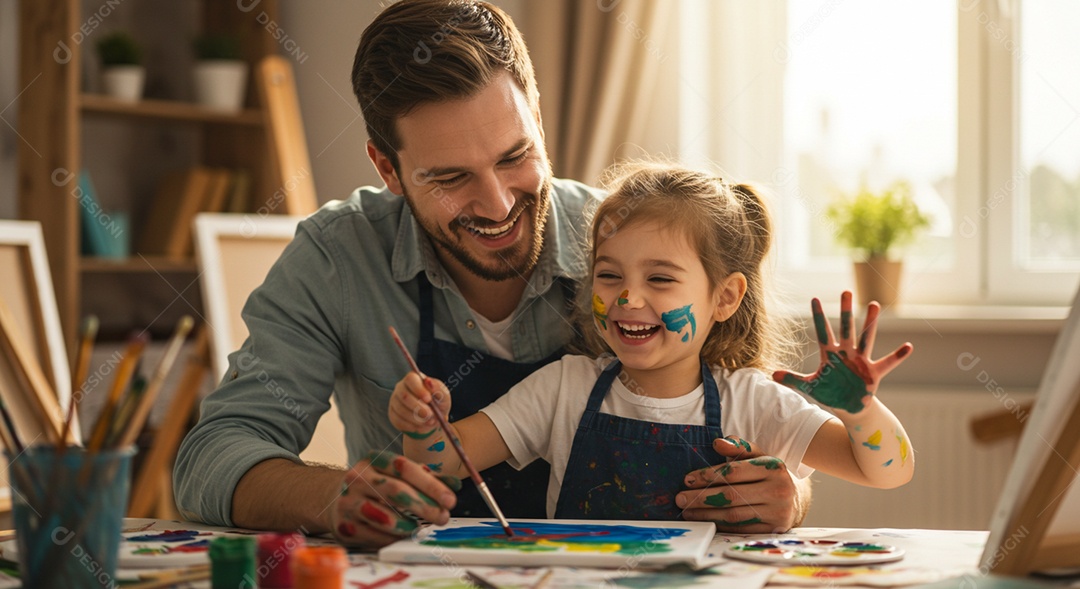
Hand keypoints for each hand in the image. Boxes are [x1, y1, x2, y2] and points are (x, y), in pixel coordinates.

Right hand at [330, 450, 459, 546]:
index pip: (405, 468)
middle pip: (396, 492)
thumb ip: (427, 478)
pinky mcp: (344, 525)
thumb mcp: (397, 474)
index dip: (431, 485)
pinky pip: (375, 536)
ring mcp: (348, 501)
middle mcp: (358, 478)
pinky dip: (393, 538)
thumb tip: (455, 485)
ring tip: (420, 527)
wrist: (335, 499)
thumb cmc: (376, 485)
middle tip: (443, 517)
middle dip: (425, 506)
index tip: (450, 500)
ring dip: (409, 525)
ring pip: (385, 517)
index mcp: (374, 459)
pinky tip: (402, 535)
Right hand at [389, 372, 452, 436]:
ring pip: (401, 410)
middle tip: (430, 415)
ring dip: (416, 419)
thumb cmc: (438, 403)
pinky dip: (411, 426)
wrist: (433, 419)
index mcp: (414, 379)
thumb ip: (438, 389)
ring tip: (429, 422)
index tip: (428, 399)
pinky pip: (398, 421)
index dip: (418, 389)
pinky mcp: (393, 415)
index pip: (410, 379)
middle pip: (404, 396)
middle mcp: (401, 388)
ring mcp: (395, 401)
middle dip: (418, 407)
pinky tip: (421, 426)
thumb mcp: (444, 396)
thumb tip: (429, 381)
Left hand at [676, 436, 800, 532]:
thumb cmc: (767, 474)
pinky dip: (720, 526)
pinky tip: (705, 521)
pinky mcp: (773, 530)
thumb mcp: (757, 455)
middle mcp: (779, 490)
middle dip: (701, 497)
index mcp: (774, 467)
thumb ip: (738, 447)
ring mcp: (777, 512)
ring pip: (734, 515)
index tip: (688, 479)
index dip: (708, 476)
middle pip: (731, 495)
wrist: (792, 499)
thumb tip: (718, 443)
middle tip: (680, 498)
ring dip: (706, 514)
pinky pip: (740, 529)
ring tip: (687, 511)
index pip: (734, 472)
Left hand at [773, 291, 912, 413]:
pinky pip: (887, 363)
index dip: (819, 316)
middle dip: (846, 311)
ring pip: (866, 337)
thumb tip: (771, 375)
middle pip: (846, 328)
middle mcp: (846, 352)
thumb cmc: (830, 393)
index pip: (822, 332)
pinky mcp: (874, 372)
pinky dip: (898, 356)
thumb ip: (792, 380)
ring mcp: (861, 360)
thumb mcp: (810, 386)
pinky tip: (908, 347)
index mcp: (830, 354)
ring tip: (874, 304)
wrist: (850, 406)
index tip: (815, 298)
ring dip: (870, 322)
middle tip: (846, 291)